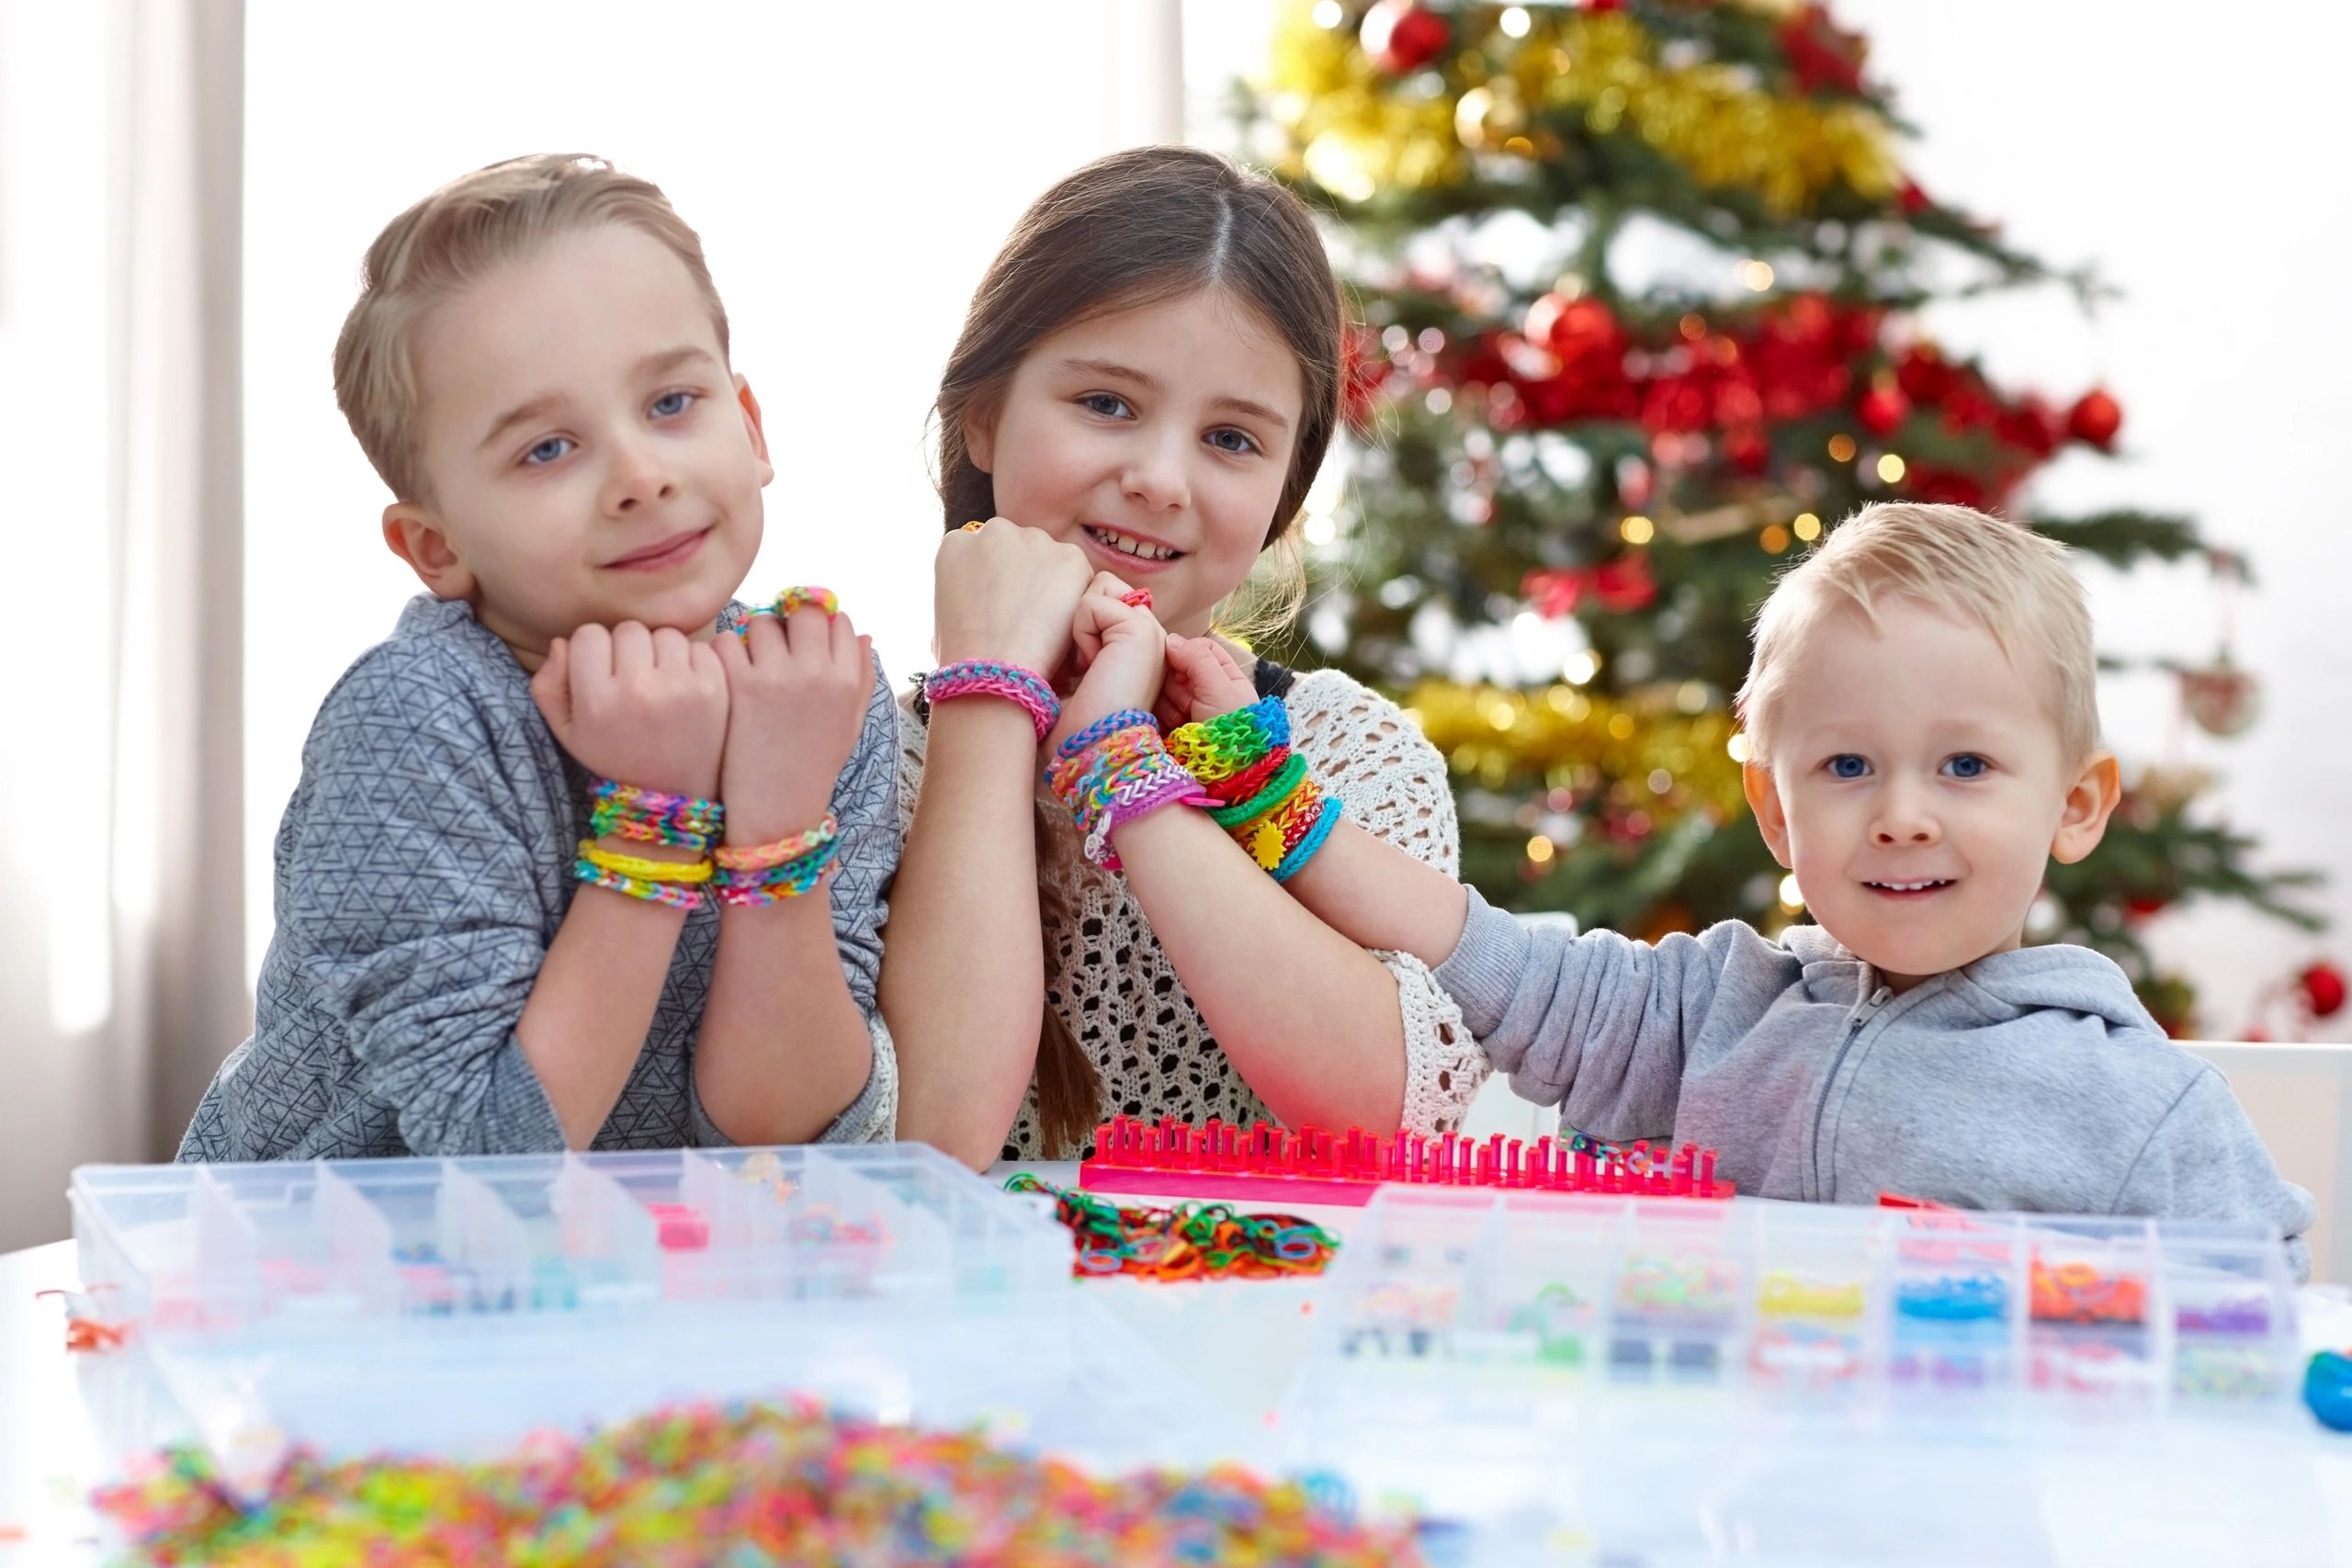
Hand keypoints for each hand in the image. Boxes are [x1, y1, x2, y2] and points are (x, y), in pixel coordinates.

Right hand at [532, 622, 728, 797]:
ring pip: (665, 633)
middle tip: (633, 677)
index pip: (588, 634)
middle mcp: (638, 689)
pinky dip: (693, 661)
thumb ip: (548, 686)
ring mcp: (680, 686)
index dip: (593, 650)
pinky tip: (685, 687)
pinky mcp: (714, 688)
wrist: (673, 795)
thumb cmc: (615, 758)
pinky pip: (701, 646)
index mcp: (598, 700)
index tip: (602, 672)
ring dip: (661, 651)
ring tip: (660, 682)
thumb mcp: (567, 733)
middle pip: (628, 629)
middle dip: (628, 648)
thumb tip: (561, 642)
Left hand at [713, 604, 873, 842]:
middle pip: (802, 611)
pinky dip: (724, 652)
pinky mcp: (739, 686)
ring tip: (749, 661)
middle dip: (788, 621)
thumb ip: (862, 678)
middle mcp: (816, 671)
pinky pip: (727, 642)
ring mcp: (776, 676)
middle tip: (775, 642)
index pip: (837, 621)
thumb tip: (863, 634)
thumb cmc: (813, 768)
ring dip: (754, 635)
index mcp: (847, 679)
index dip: (819, 626)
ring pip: (761, 622)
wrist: (776, 811)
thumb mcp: (850, 724)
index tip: (805, 640)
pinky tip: (728, 673)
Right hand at [932, 517, 1094, 676]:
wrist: (993, 669)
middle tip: (1028, 618)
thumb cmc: (965, 658)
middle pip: (1020, 550)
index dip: (997, 583)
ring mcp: (1034, 540)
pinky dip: (1077, 600)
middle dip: (1025, 577)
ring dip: (1052, 585)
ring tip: (1044, 628)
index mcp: (957, 543)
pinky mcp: (1070, 558)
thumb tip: (983, 601)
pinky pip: (1080, 577)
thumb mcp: (945, 615)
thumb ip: (966, 591)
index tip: (1002, 607)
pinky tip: (1064, 629)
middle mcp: (995, 531)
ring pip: (1051, 560)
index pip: (984, 554)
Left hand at [1047, 574, 1166, 751]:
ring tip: (1084, 665)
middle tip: (1074, 665)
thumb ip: (1074, 641)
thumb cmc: (1074, 729)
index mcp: (1138, 649)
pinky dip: (1080, 631)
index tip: (1070, 666)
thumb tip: (1050, 611)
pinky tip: (1089, 665)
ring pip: (1099, 588)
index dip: (1077, 622)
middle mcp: (1150, 638)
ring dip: (1079, 624)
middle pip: (1101, 587)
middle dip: (1077, 617)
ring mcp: (1151, 632)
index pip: (1104, 602)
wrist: (1090, 753)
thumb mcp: (1071, 677)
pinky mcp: (1140, 631)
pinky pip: (1093, 602)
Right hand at [1157, 632, 1257, 729]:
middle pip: (1176, 668)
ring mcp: (1186, 709)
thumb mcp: (1220, 687)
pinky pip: (1155, 709)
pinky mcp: (1170, 726)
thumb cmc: (1232, 728)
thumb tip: (1171, 639)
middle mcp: (1204, 691)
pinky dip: (1159, 714)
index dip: (1185, 652)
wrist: (1227, 772)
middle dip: (1175, 681)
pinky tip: (1168, 725)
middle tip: (1182, 697)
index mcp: (1224, 677)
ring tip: (1179, 717)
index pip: (1199, 649)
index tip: (1177, 664)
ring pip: (1163, 688)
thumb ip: (1197, 659)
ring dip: (1167, 700)